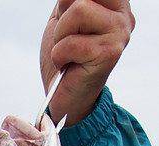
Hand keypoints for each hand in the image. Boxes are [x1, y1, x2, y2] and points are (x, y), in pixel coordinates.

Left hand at [40, 0, 134, 125]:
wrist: (64, 98)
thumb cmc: (64, 59)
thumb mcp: (63, 18)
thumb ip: (70, 0)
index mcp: (114, 5)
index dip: (69, 4)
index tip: (70, 24)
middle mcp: (123, 16)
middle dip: (64, 18)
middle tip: (67, 40)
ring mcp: (119, 34)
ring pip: (78, 11)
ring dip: (61, 36)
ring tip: (67, 53)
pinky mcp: (109, 54)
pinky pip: (72, 42)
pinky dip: (60, 55)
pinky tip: (68, 65)